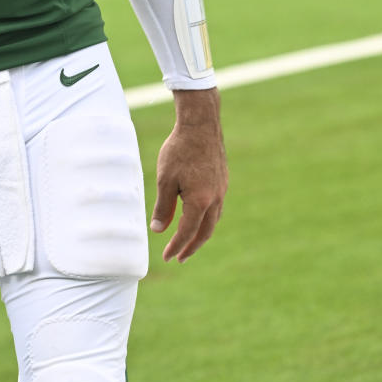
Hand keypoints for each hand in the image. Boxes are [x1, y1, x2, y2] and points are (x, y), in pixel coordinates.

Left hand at [150, 89, 227, 262]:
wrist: (201, 124)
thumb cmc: (179, 150)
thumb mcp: (165, 179)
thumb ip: (163, 207)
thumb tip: (158, 230)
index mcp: (200, 201)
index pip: (187, 232)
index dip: (176, 246)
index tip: (167, 257)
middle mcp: (215, 199)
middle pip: (205, 232)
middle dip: (192, 246)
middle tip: (180, 257)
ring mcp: (221, 189)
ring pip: (213, 220)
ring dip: (201, 233)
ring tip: (190, 239)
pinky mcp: (222, 179)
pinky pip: (216, 206)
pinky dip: (207, 217)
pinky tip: (199, 214)